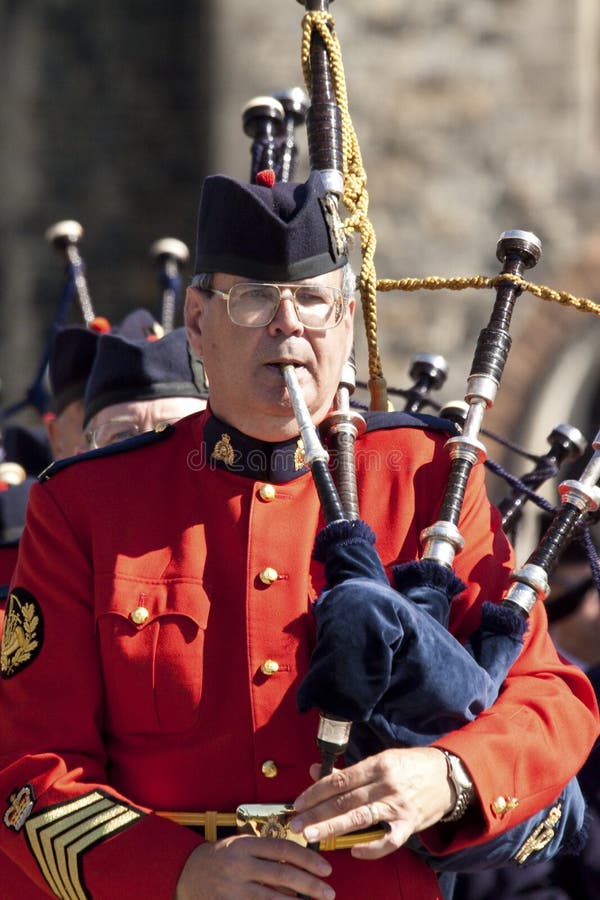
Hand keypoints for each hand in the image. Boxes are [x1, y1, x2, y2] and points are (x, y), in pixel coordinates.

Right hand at [174, 834, 334, 898]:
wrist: (187, 873)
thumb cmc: (223, 858)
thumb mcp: (242, 846)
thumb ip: (267, 854)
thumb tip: (302, 869)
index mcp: (245, 845)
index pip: (283, 848)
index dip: (308, 858)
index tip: (326, 869)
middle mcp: (239, 866)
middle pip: (282, 875)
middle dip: (310, 885)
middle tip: (329, 893)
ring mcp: (232, 889)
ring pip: (272, 899)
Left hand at [289, 747, 452, 859]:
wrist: (447, 776)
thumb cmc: (409, 765)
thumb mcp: (381, 759)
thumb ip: (349, 770)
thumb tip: (315, 772)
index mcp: (377, 764)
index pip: (340, 780)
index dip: (316, 791)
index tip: (298, 802)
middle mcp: (386, 784)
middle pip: (345, 801)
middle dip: (317, 813)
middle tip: (295, 823)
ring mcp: (398, 806)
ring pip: (359, 819)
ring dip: (332, 828)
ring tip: (311, 835)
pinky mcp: (410, 824)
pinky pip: (388, 841)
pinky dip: (370, 849)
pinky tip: (353, 851)